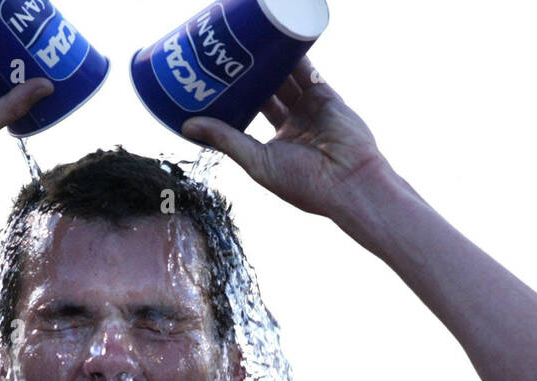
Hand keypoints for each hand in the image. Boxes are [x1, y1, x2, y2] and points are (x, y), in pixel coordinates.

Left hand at [181, 58, 391, 221]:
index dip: (232, 99)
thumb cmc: (304, 183)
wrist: (349, 182)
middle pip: (265, 91)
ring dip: (267, 62)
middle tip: (224, 58)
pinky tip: (276, 39)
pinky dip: (292, 54)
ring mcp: (310, 108)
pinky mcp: (326, 95)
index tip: (211, 84)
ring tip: (245, 45)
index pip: (248, 115)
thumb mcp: (256, 161)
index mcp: (275, 145)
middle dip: (247, 76)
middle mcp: (293, 125)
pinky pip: (306, 69)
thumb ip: (225, 140)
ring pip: (283, 78)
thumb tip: (187, 125)